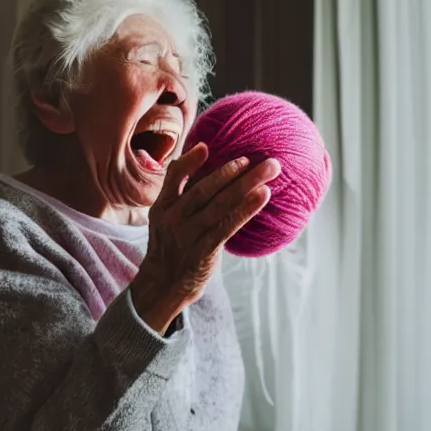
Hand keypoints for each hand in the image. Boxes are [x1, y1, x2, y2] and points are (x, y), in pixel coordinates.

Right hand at [130, 143, 280, 334]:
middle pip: (204, 189)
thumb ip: (180, 195)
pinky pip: (227, 227)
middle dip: (231, 171)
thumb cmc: (172, 245)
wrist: (164, 283)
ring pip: (219, 205)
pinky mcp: (203, 251)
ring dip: (246, 185)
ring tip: (268, 170)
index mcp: (162, 206)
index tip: (206, 147)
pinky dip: (245, 209)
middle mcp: (173, 218)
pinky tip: (262, 196)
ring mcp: (188, 235)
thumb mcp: (165, 218)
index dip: (189, 161)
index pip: (173, 176)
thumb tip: (206, 167)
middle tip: (253, 157)